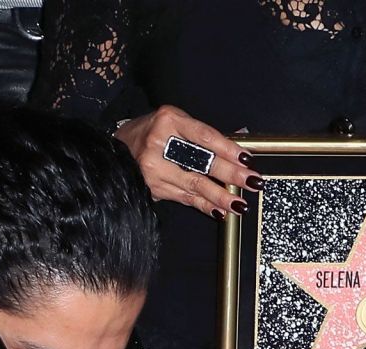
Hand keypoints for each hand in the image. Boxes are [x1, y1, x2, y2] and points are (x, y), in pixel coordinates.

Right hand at [113, 105, 259, 219]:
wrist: (114, 151)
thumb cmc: (149, 133)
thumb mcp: (173, 122)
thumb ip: (201, 135)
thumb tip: (236, 151)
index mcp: (168, 121)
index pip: (204, 136)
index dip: (228, 149)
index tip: (246, 160)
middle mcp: (159, 144)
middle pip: (201, 162)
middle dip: (230, 174)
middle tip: (251, 182)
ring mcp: (154, 169)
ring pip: (194, 185)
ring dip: (220, 196)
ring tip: (240, 204)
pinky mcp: (153, 188)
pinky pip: (184, 198)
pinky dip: (204, 205)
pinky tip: (220, 211)